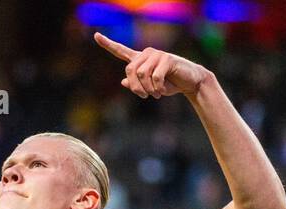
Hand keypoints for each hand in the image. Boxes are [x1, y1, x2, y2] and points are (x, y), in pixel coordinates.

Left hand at [94, 32, 214, 98]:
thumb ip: (136, 84)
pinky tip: (161, 92)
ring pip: (141, 75)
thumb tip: (123, 82)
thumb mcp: (150, 88)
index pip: (121, 51)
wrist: (190, 82)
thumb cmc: (170, 84)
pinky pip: (155, 77)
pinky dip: (157, 88)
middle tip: (144, 96)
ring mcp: (156, 55)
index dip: (108, 44)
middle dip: (135, 87)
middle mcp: (146, 54)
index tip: (96, 35)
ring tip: (156, 94)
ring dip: (147, 90)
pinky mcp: (167, 59)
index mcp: (140, 60)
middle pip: (130, 71)